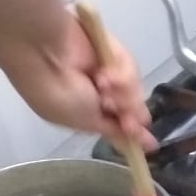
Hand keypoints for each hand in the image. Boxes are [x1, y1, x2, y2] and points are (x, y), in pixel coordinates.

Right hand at [6, 16, 157, 151]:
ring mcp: (105, 71)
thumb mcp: (85, 121)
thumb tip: (139, 145)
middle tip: (124, 118)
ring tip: (103, 88)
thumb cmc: (59, 94)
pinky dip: (121, 75)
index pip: (118, 124)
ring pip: (133, 90)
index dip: (133, 133)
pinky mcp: (112, 50)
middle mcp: (96, 92)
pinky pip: (129, 68)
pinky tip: (105, 75)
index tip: (150, 145)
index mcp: (84, 111)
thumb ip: (113, 130)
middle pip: (131, 108)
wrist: (45, 53)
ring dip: (122, 94)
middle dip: (129, 115)